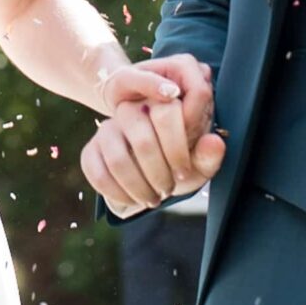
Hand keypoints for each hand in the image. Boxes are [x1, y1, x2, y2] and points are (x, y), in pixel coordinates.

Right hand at [80, 55, 223, 217]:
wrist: (148, 171)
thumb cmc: (177, 161)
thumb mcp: (196, 160)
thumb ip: (208, 152)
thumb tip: (215, 142)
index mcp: (158, 104)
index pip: (165, 115)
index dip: (177, 149)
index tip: (185, 171)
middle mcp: (128, 111)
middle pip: (143, 142)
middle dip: (160, 173)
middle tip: (170, 188)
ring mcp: (106, 131)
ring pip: (118, 159)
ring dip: (139, 186)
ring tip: (154, 198)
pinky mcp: (90, 151)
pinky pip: (98, 173)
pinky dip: (118, 193)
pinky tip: (133, 200)